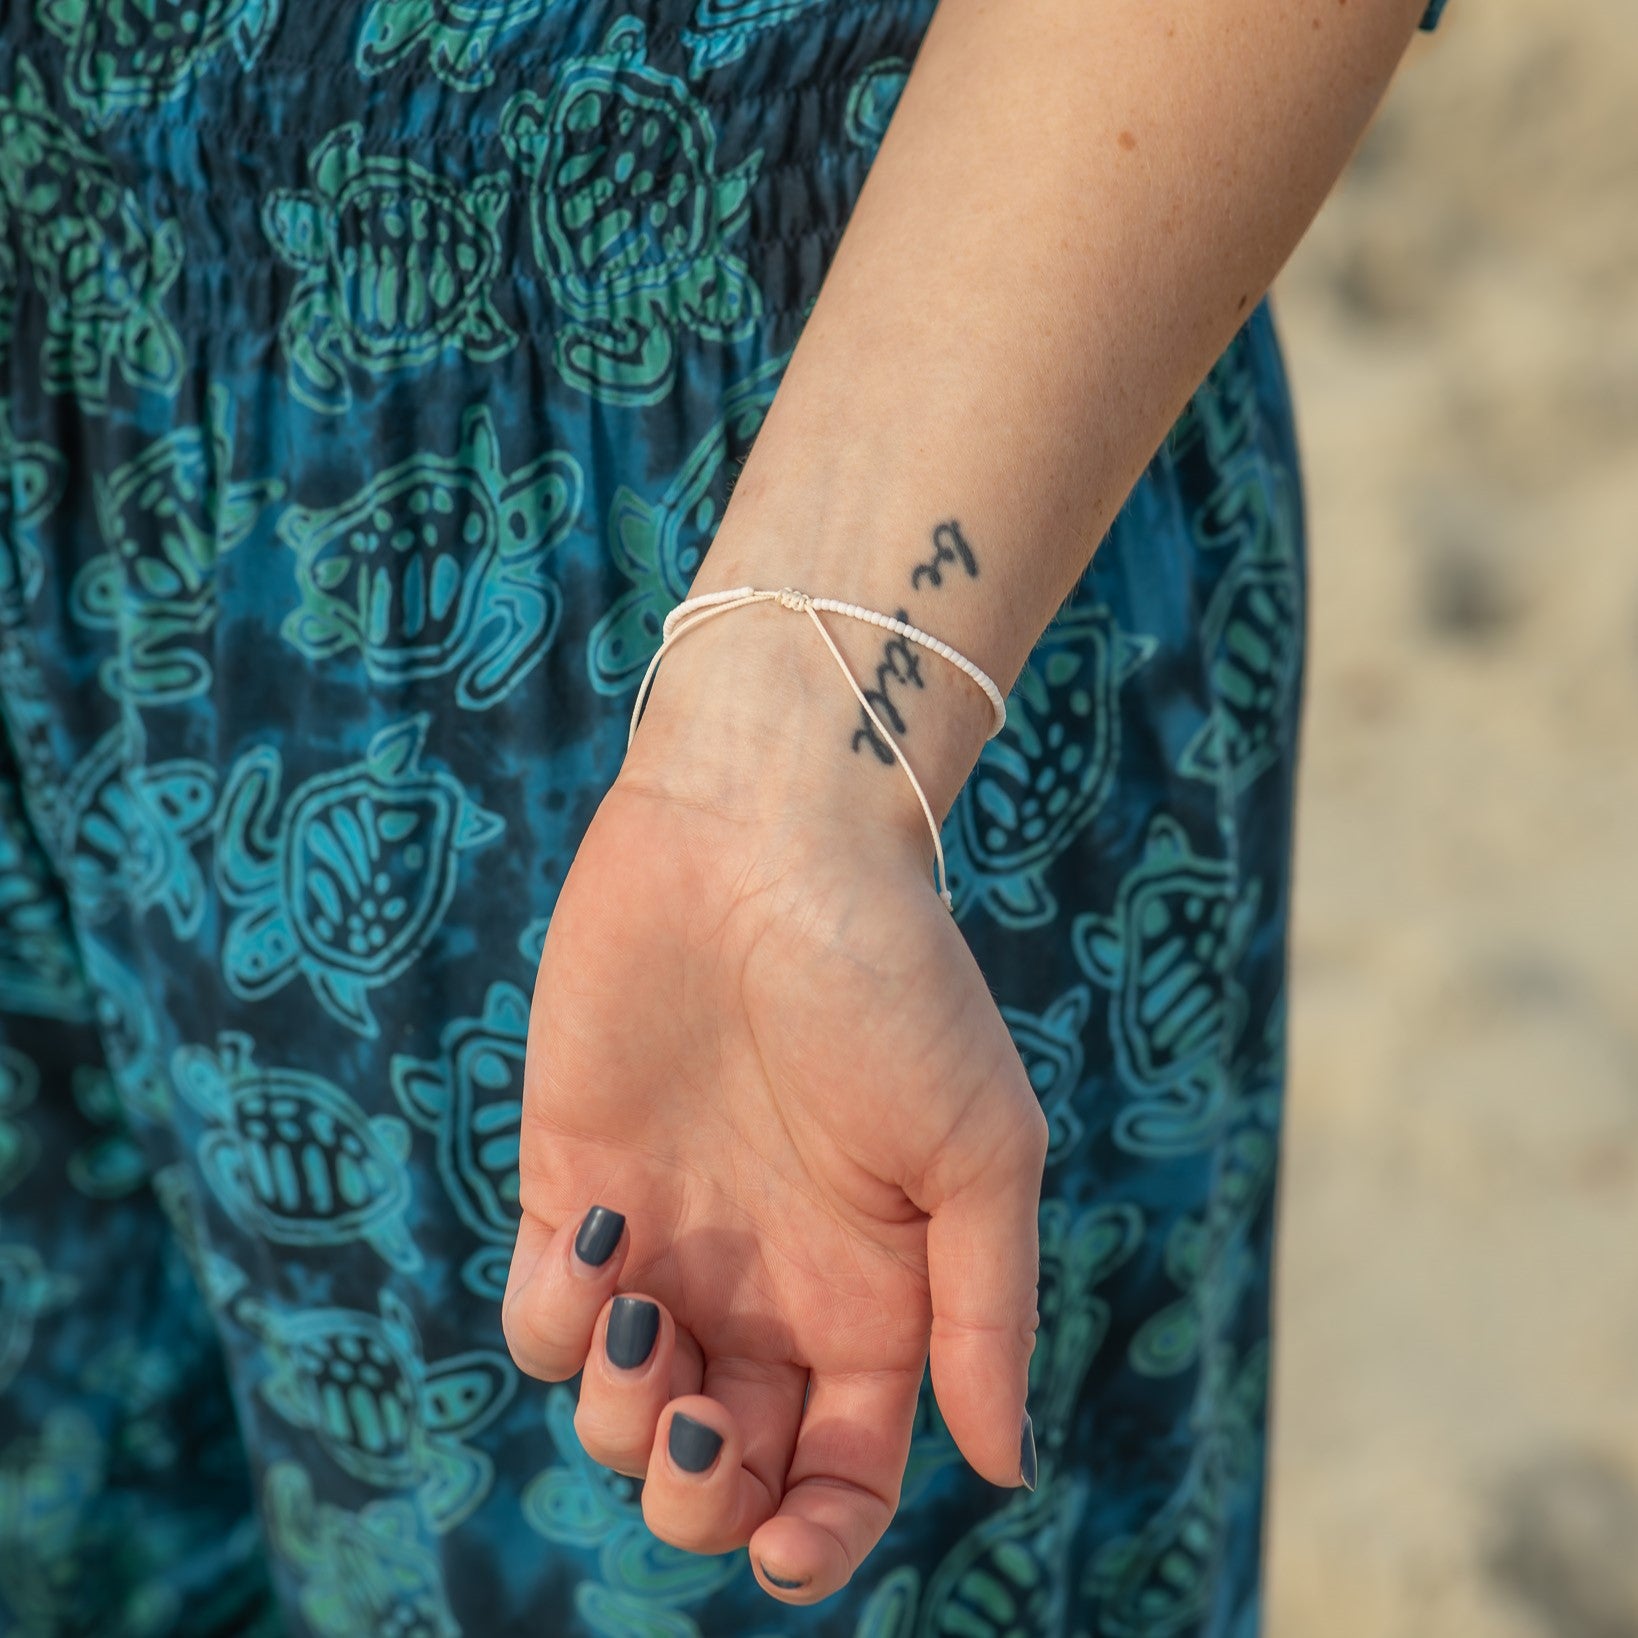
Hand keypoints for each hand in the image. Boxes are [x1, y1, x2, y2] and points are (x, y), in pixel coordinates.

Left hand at [502, 600, 1046, 1604]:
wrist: (767, 837)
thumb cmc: (892, 982)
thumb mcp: (979, 1148)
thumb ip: (985, 1314)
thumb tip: (1005, 1468)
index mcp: (873, 1292)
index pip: (843, 1471)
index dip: (815, 1536)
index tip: (786, 1547)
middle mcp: (767, 1285)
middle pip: (724, 1467)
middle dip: (704, 1497)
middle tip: (703, 1427)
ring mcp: (669, 1241)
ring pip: (620, 1414)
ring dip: (624, 1417)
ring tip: (646, 1326)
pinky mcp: (575, 1182)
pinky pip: (543, 1316)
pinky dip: (557, 1321)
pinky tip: (600, 1243)